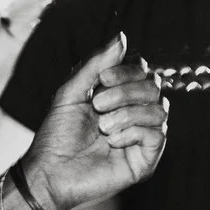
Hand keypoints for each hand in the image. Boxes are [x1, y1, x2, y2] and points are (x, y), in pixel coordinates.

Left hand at [20, 33, 165, 209]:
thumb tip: (122, 37)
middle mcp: (135, 114)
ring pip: (161, 109)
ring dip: (127, 114)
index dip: (127, 71)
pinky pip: (159, 133)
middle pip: (154, 86)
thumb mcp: (71, 93)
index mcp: (120, 97)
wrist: (48, 173)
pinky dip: (133, 132)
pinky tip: (112, 142)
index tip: (102, 81)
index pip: (143, 71)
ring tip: (102, 128)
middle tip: (98, 106)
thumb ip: (95, 65)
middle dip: (125, 93)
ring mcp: (143, 137)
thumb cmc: (56, 135)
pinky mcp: (146, 159)